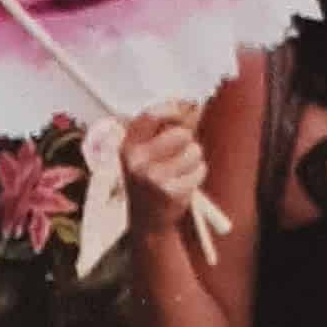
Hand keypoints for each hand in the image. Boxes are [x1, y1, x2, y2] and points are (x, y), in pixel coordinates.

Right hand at [120, 105, 211, 243]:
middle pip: (181, 133)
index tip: (187, 108)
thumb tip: (194, 104)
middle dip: (188, 140)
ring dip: (193, 159)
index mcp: (127, 146)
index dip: (174, 108)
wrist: (147, 222)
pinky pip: (199, 170)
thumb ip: (166, 128)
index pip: (152, 115)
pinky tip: (183, 184)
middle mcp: (137, 161)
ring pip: (194, 151)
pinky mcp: (171, 193)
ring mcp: (153, 178)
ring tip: (179, 171)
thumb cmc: (151, 179)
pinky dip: (197, 175)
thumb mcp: (146, 152)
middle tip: (179, 152)